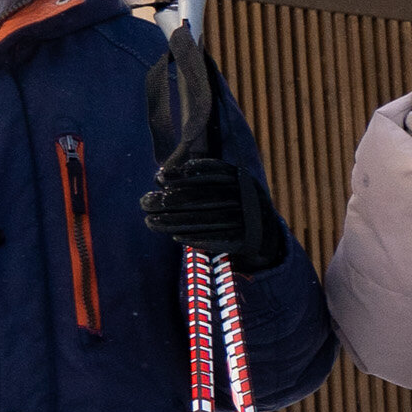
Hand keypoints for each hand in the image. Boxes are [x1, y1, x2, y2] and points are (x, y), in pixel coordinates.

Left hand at [143, 153, 288, 272]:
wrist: (267, 236)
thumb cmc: (233, 207)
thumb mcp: (224, 188)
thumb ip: (197, 183)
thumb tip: (160, 180)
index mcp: (241, 177)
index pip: (212, 171)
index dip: (185, 174)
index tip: (159, 178)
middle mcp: (247, 195)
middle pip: (204, 196)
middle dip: (172, 199)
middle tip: (145, 202)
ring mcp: (250, 218)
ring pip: (207, 219)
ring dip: (175, 221)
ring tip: (150, 221)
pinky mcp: (248, 240)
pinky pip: (217, 239)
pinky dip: (195, 238)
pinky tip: (174, 237)